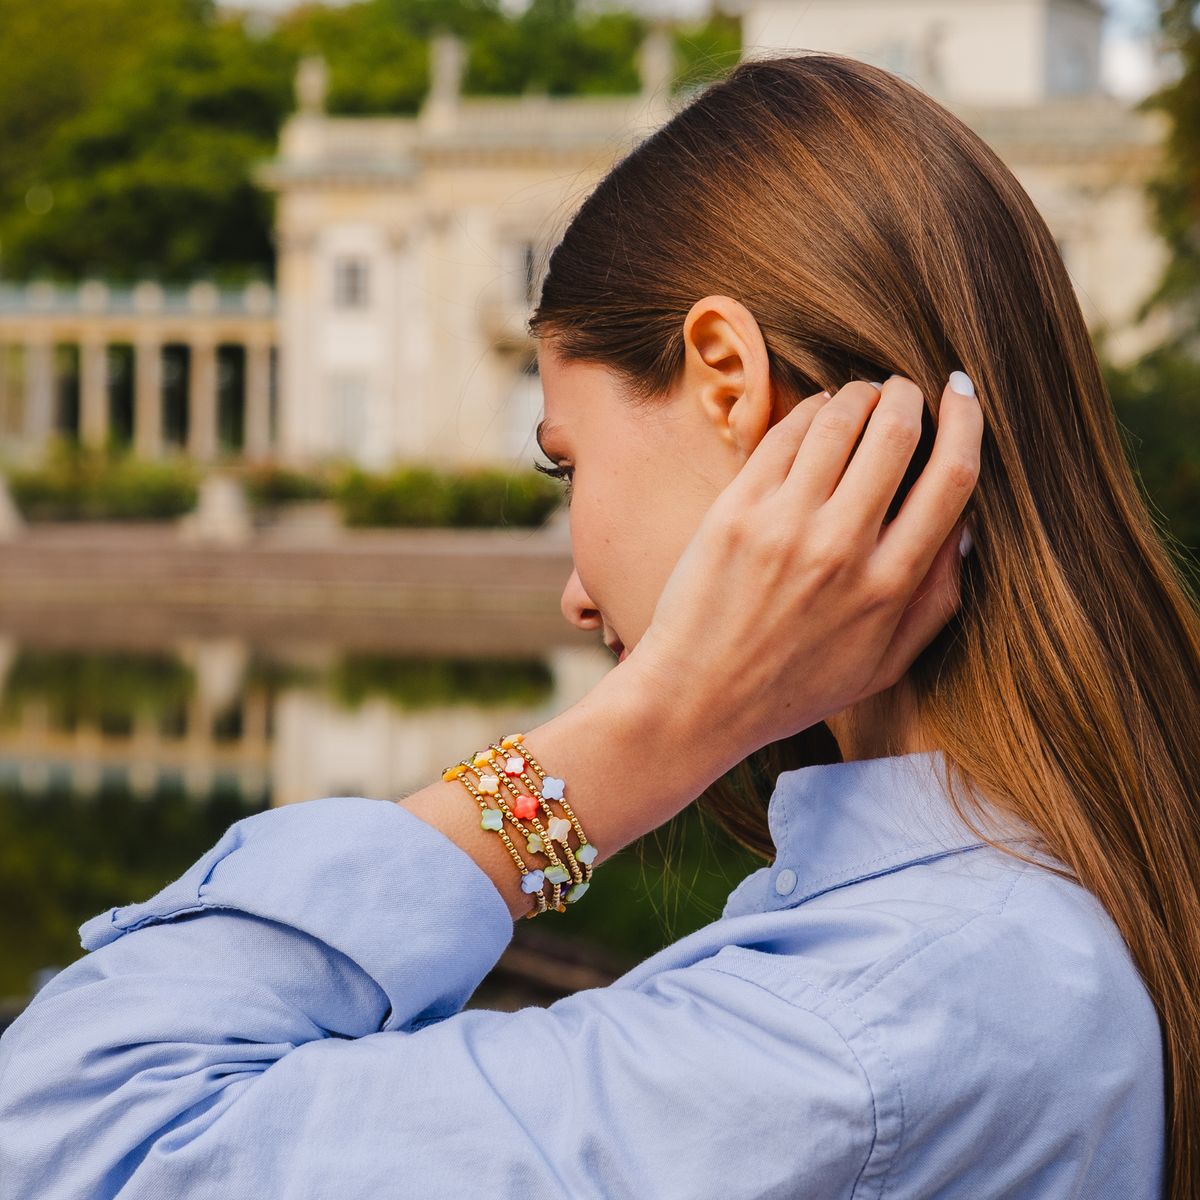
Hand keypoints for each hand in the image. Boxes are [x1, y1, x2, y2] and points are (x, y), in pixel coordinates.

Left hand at [407, 375, 981, 914]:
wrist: (697, 699)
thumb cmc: (793, 687)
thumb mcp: (884, 665)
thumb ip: (936, 601)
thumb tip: (966, 529)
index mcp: (889, 586)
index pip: (951, 478)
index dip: (967, 422)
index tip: (963, 395)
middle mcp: (842, 548)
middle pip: (896, 433)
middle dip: (908, 395)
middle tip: (906, 390)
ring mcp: (784, 525)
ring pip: (838, 421)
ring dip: (859, 394)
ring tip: (861, 397)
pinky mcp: (736, 511)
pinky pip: (783, 435)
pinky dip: (809, 411)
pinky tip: (815, 414)